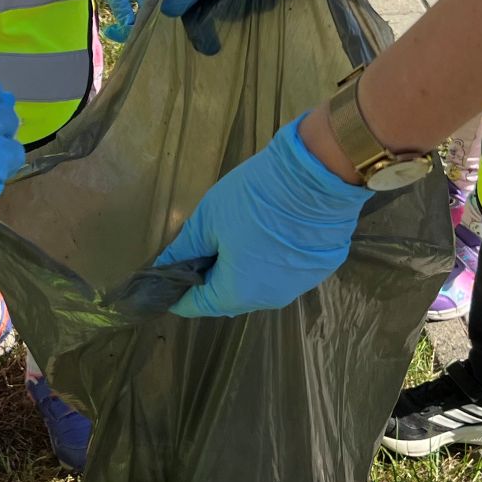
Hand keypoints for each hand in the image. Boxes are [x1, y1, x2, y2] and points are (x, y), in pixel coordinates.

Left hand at [85, 0, 155, 41]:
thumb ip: (121, 8)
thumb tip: (129, 29)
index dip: (133, 28)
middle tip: (111, 31)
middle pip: (151, 19)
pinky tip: (123, 23)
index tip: (112, 31)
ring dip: (133, 26)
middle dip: (132, 31)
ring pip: (150, 17)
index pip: (147, 15)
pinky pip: (148, 13)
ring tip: (113, 28)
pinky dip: (135, 20)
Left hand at [152, 119, 369, 318]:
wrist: (317, 176)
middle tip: (203, 246)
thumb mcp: (208, 220)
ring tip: (235, 238)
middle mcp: (268, 300)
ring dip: (241, 270)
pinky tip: (268, 235)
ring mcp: (297, 287)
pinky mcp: (317, 271)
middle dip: (211, 278)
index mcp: (236, 293)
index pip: (196, 305)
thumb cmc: (254, 199)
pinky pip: (282, 274)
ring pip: (257, 287)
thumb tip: (164, 268)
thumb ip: (184, 250)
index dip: (178, 292)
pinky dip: (269, 261)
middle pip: (228, 297)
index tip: (167, 275)